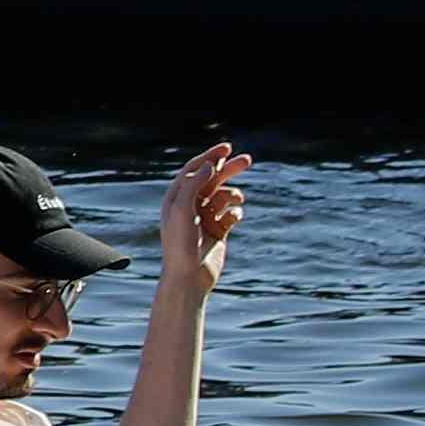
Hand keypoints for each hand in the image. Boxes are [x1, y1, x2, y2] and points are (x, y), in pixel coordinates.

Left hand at [157, 139, 245, 288]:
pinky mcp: (218, 231)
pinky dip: (236, 212)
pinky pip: (231, 214)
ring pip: (223, 196)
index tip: (227, 148)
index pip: (194, 169)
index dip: (210, 156)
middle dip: (229, 169)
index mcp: (176, 197)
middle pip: (212, 179)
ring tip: (237, 198)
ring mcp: (205, 218)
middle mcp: (190, 206)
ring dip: (232, 194)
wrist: (188, 277)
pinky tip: (235, 217)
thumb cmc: (179, 244)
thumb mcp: (182, 209)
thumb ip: (194, 184)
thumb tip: (210, 165)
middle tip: (247, 160)